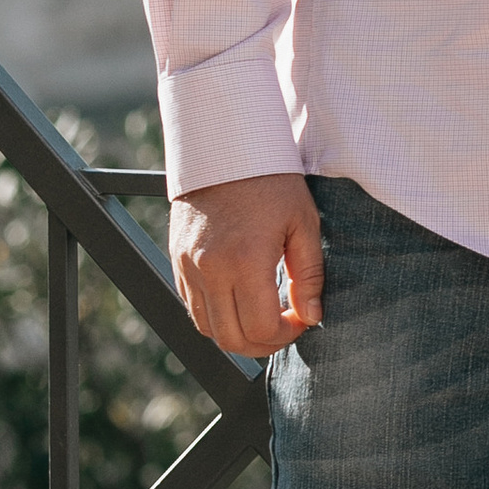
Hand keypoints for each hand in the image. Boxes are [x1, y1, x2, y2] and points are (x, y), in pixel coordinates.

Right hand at [170, 172, 323, 356]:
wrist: (226, 145)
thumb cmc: (271, 180)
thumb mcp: (303, 222)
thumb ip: (309, 275)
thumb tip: (312, 316)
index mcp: (245, 260)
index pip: (261, 328)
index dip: (286, 335)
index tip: (302, 320)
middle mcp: (210, 269)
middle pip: (231, 338)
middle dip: (263, 344)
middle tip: (284, 328)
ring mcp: (188, 266)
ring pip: (207, 328)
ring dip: (237, 334)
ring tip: (263, 318)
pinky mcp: (177, 260)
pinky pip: (192, 306)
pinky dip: (216, 316)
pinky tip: (239, 302)